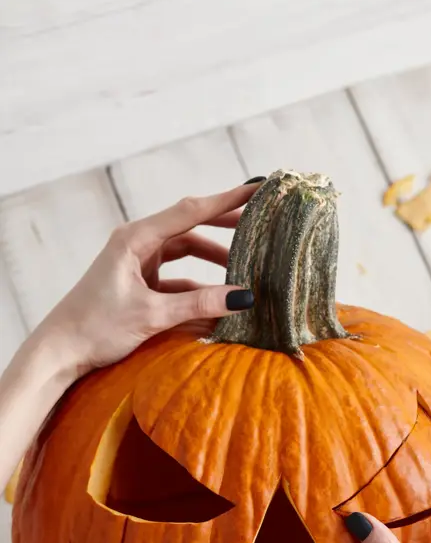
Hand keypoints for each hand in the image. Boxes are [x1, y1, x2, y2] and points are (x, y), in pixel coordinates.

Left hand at [0, 179, 263, 496]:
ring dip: (213, 259)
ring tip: (245, 265)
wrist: (59, 352)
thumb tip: (244, 296)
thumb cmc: (95, 327)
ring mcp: (138, 263)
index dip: (225, 201)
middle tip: (259, 224)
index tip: (255, 190)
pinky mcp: (139, 283)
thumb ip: (199, 303)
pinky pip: (177, 278)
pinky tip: (220, 298)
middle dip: (224, 226)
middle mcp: (137, 244)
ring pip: (185, 252)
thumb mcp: (152, 315)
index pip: (189, 211)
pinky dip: (198, 286)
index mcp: (135, 238)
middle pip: (189, 226)